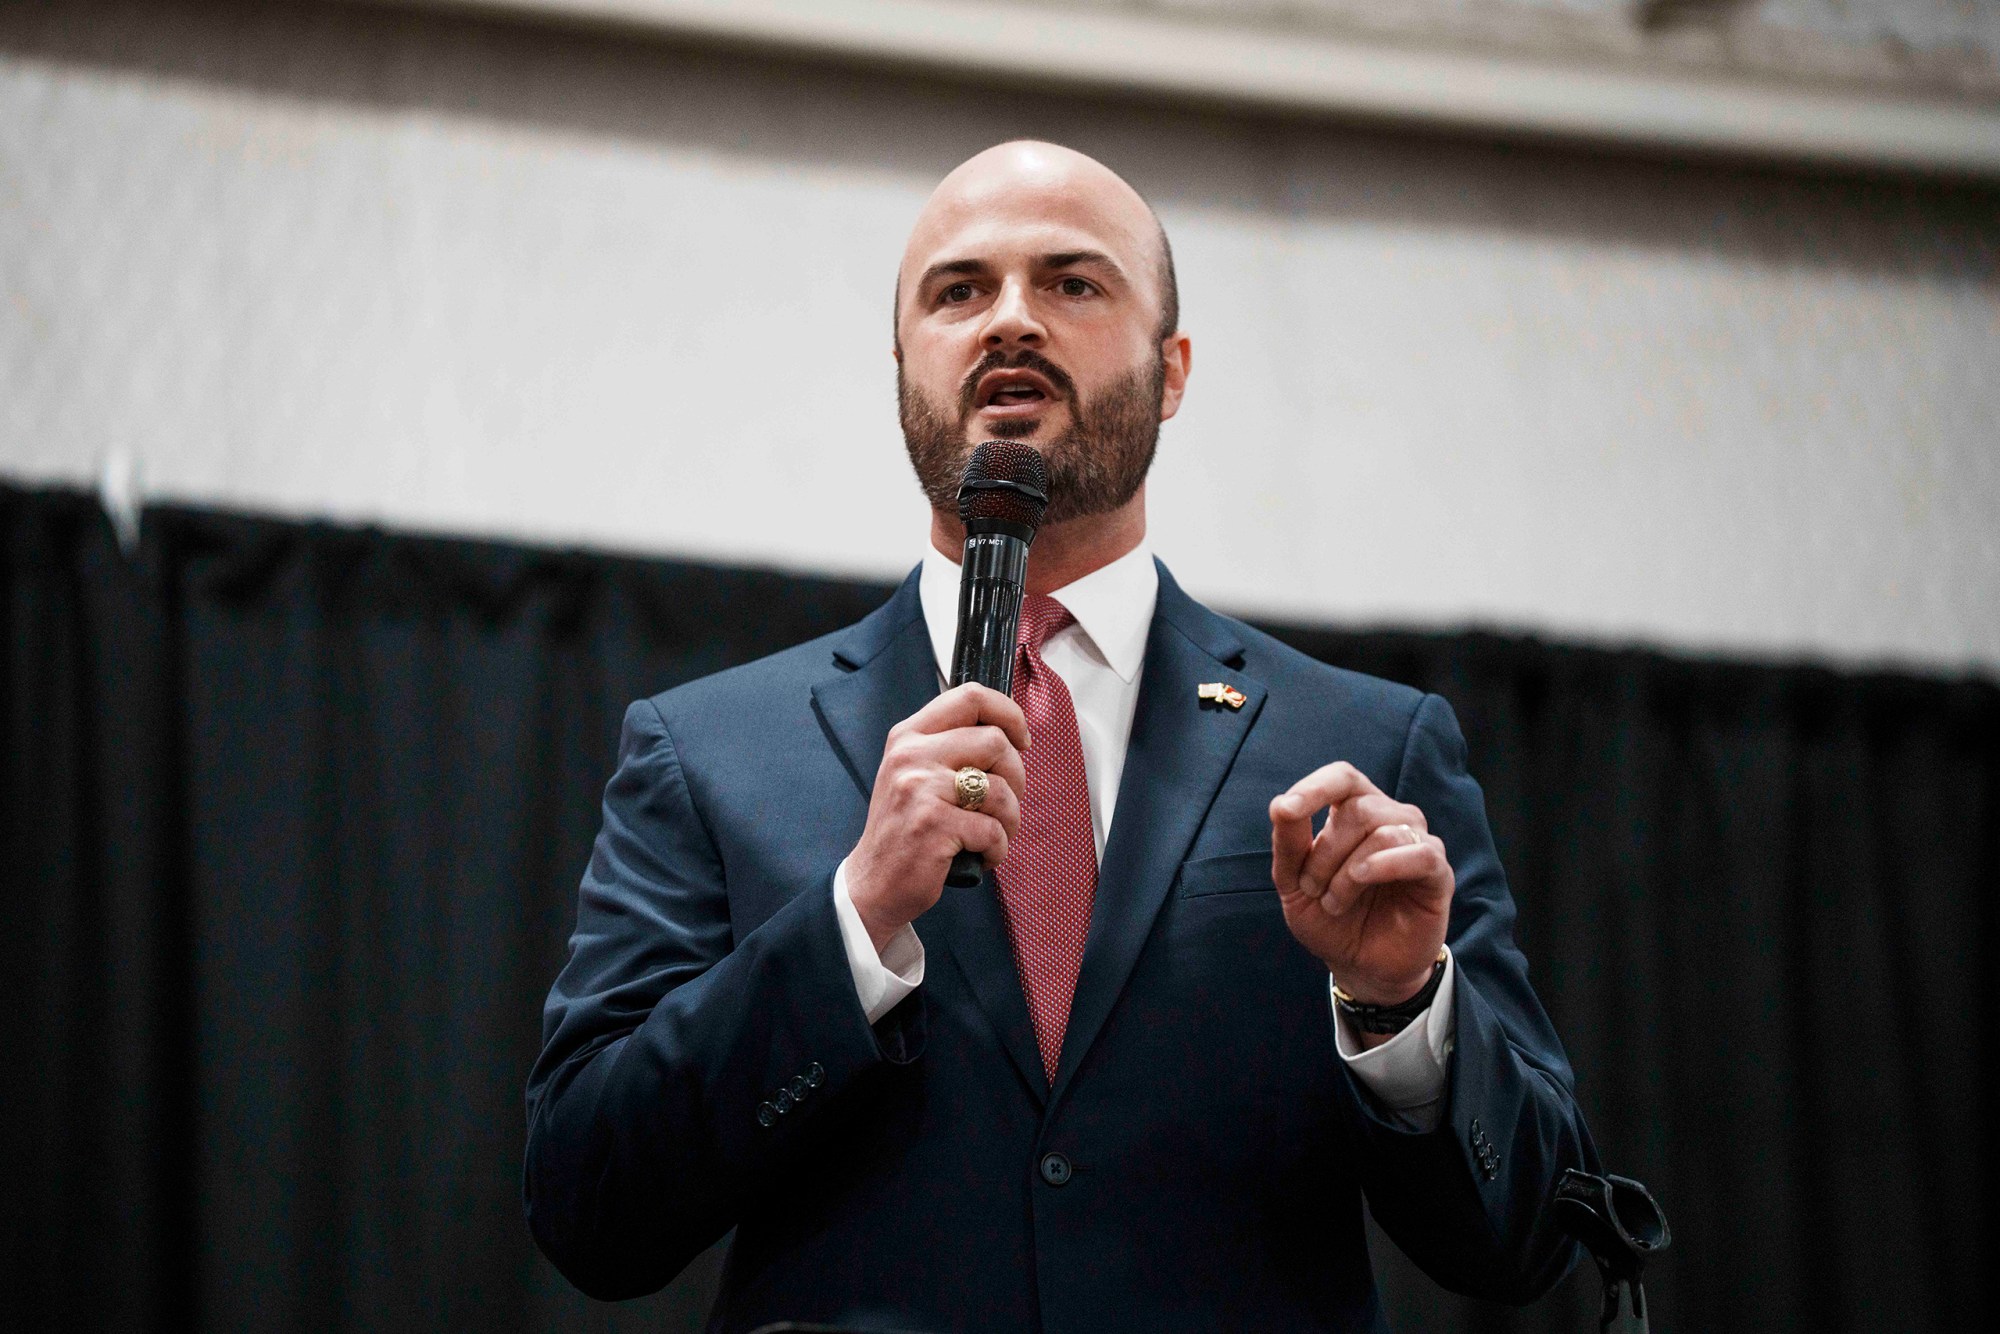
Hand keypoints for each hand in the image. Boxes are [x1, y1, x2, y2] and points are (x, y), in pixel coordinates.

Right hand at [846, 684, 1028, 952]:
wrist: (871, 884)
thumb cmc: (904, 830)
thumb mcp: (914, 775)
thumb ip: (951, 749)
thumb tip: (1010, 735)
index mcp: (908, 736)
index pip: (969, 696)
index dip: (1008, 713)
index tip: (1021, 739)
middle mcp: (911, 756)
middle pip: (995, 742)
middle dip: (1017, 777)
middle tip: (1005, 805)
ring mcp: (920, 789)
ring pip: (1001, 790)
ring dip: (1010, 820)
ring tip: (993, 836)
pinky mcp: (933, 826)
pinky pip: (993, 830)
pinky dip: (998, 849)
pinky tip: (981, 857)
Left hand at [1269, 762, 1452, 1009]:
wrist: (1359, 965)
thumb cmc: (1328, 918)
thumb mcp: (1293, 883)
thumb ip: (1288, 842)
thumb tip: (1281, 803)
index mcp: (1354, 810)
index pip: (1342, 777)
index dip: (1315, 786)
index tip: (1289, 810)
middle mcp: (1390, 817)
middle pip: (1357, 809)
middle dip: (1324, 853)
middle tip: (1312, 889)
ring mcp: (1417, 842)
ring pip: (1384, 831)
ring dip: (1347, 873)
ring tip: (1335, 902)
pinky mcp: (1438, 872)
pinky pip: (1419, 853)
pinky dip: (1383, 867)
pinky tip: (1362, 883)